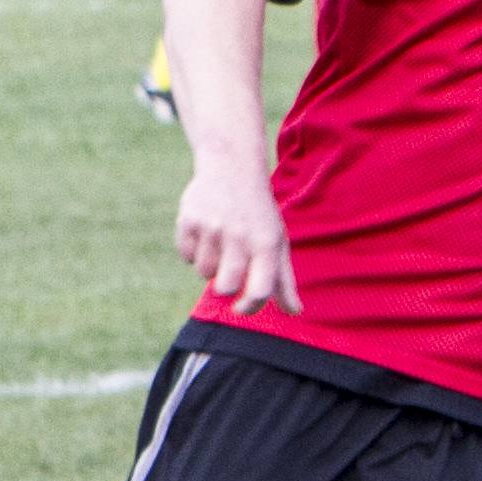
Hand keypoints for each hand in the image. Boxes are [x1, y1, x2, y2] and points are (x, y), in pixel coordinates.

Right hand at [176, 161, 299, 312]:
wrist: (231, 168)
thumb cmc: (258, 214)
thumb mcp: (277, 241)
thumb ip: (284, 280)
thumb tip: (294, 312)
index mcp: (266, 244)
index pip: (259, 290)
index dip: (250, 307)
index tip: (241, 307)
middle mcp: (240, 236)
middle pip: (225, 287)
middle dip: (225, 287)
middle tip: (229, 271)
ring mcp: (213, 228)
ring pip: (203, 273)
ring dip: (210, 266)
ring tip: (220, 242)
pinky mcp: (189, 221)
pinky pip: (186, 256)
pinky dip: (193, 251)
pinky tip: (205, 232)